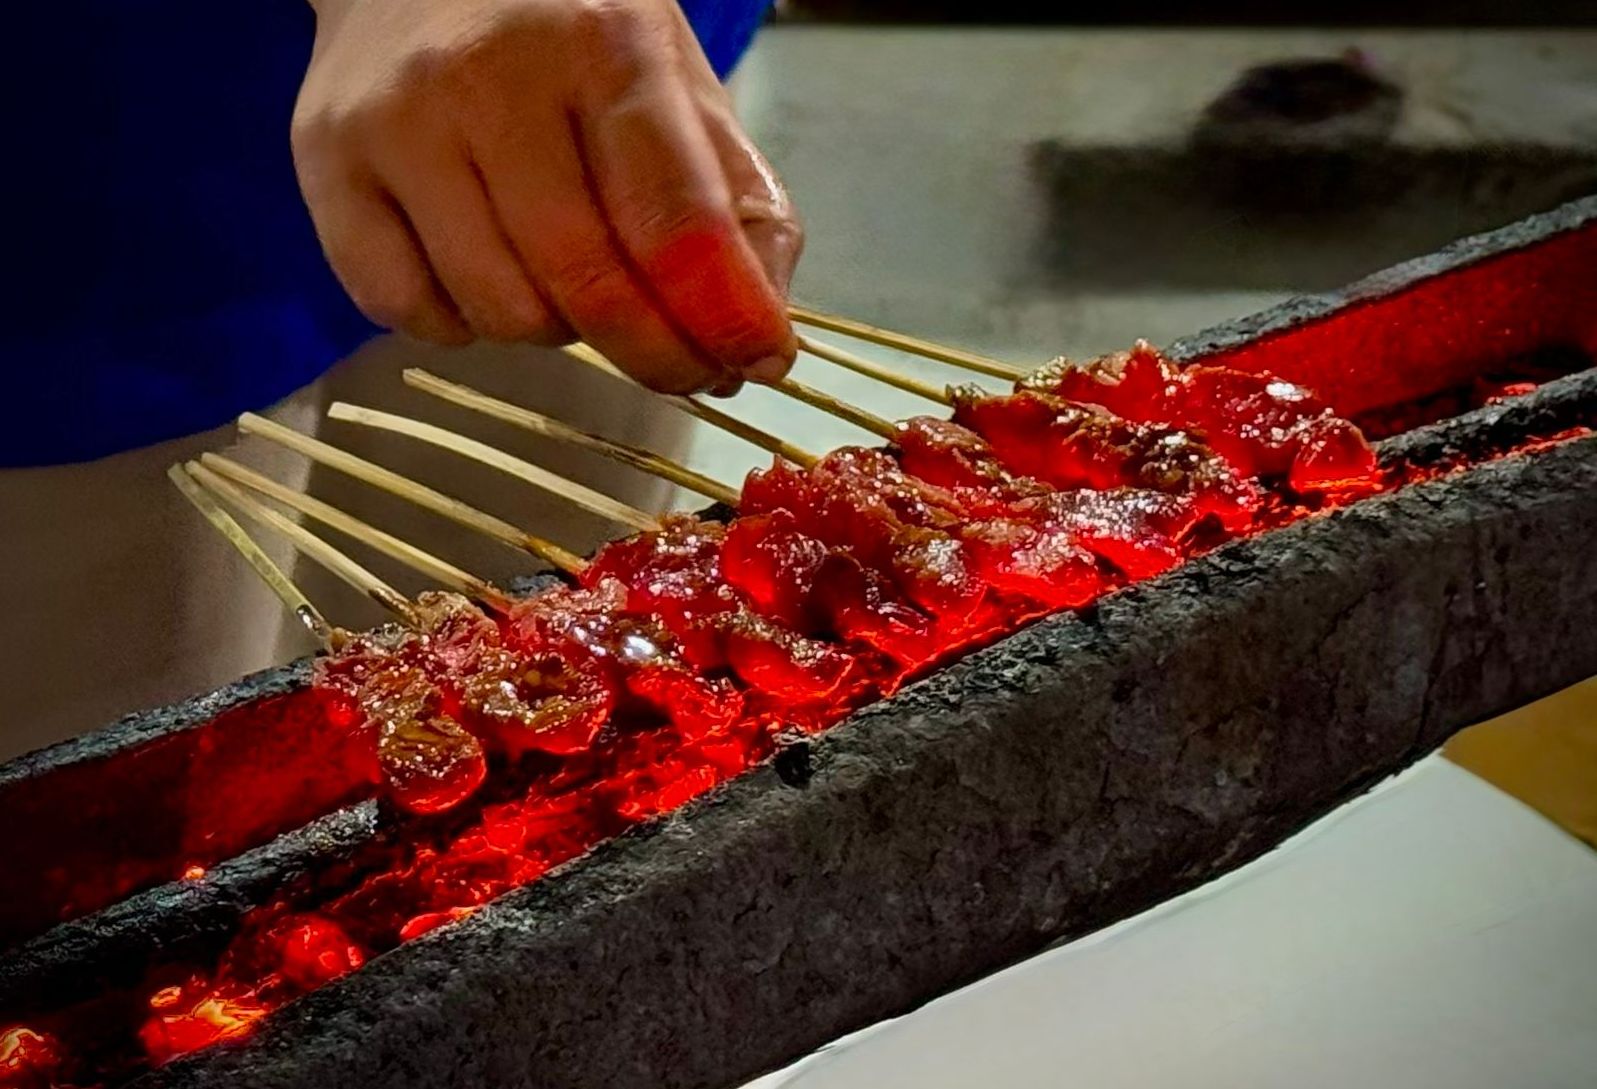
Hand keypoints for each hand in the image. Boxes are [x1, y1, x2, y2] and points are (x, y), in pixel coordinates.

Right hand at [293, 0, 801, 392]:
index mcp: (604, 43)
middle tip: (687, 369)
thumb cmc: (566, 38)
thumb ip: (735, 203)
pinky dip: (462, 325)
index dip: (723, 313)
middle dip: (654, 352)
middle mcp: (491, 77)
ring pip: (500, 312)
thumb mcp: (675, 85)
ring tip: (568, 280)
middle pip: (585, 282)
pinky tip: (484, 271)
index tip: (758, 364)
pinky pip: (407, 314)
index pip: (673, 216)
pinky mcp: (324, 165)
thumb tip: (758, 337)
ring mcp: (398, 123)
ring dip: (556, 331)